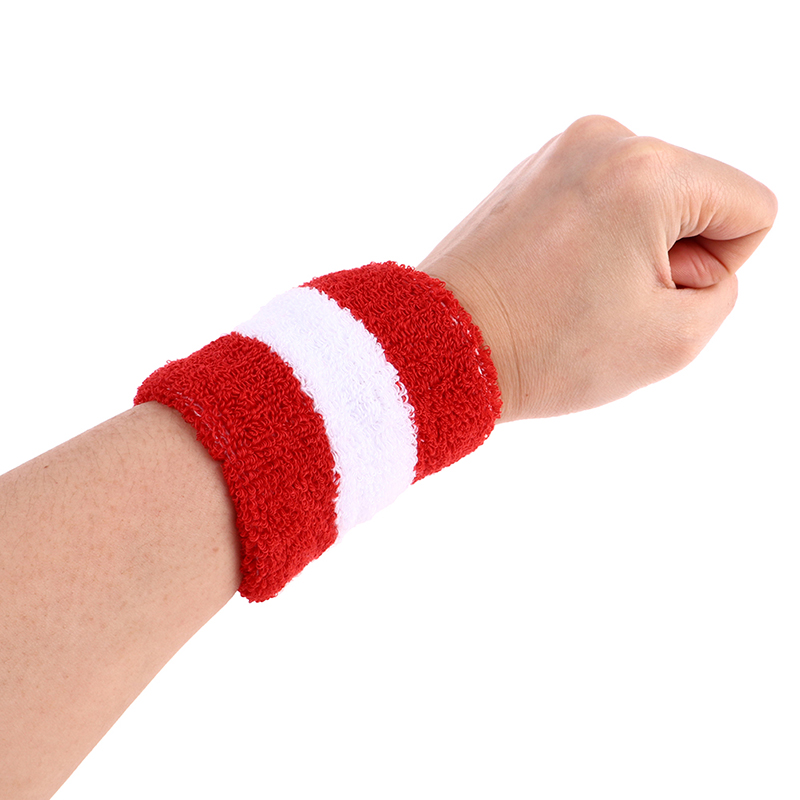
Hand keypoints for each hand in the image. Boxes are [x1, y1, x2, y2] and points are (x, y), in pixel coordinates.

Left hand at [419, 115, 777, 420]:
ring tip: (573, 291)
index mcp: (649, 171)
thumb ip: (721, 289)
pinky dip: (593, 241)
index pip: (751, 209)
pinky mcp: (530, 171)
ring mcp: (560, 151)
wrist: (444, 346)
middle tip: (604, 301)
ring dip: (630, 252)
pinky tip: (553, 278)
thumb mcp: (673, 340)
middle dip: (670, 257)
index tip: (649, 297)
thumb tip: (695, 257)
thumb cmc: (547, 349)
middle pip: (697, 200)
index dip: (717, 270)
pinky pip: (601, 202)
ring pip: (649, 203)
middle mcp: (604, 140)